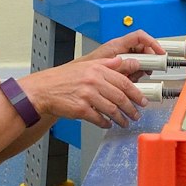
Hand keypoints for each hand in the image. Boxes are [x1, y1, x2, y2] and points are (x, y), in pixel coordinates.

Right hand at [18, 57, 149, 129]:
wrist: (43, 90)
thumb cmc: (63, 79)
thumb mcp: (86, 65)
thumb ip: (106, 63)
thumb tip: (124, 61)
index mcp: (98, 69)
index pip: (124, 82)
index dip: (136, 93)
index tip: (142, 100)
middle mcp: (93, 81)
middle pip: (120, 97)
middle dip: (132, 108)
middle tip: (136, 114)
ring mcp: (87, 96)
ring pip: (112, 110)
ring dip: (121, 118)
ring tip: (125, 122)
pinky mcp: (80, 109)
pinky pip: (98, 119)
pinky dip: (106, 123)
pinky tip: (108, 124)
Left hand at [83, 29, 165, 75]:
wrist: (78, 78)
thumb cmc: (86, 68)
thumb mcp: (107, 66)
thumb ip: (123, 65)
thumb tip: (138, 64)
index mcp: (117, 44)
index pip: (140, 37)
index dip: (152, 42)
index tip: (160, 52)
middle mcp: (121, 49)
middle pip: (143, 49)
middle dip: (148, 60)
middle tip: (149, 70)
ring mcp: (122, 57)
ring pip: (140, 60)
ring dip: (141, 70)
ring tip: (136, 78)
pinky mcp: (121, 66)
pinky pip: (134, 68)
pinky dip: (136, 75)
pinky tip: (131, 81)